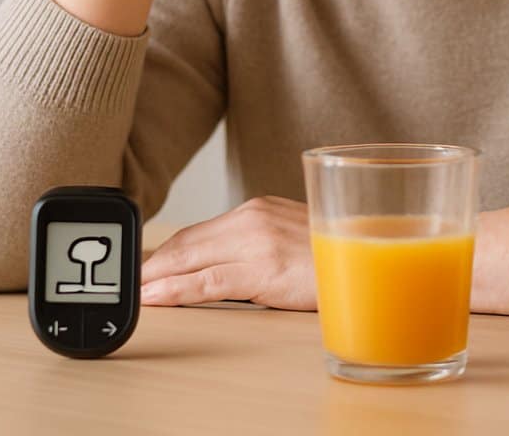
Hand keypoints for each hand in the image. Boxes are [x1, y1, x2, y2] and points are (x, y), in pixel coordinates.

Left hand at [140, 197, 508, 315]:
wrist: (384, 254)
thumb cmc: (344, 252)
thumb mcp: (296, 238)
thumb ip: (263, 244)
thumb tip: (233, 267)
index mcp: (259, 209)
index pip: (199, 232)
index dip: (165, 253)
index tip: (142, 267)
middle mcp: (252, 219)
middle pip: (186, 243)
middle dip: (152, 265)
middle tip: (124, 282)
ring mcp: (256, 243)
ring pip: (189, 262)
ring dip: (156, 279)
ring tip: (133, 293)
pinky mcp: (263, 270)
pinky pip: (206, 283)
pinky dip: (176, 291)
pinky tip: (156, 298)